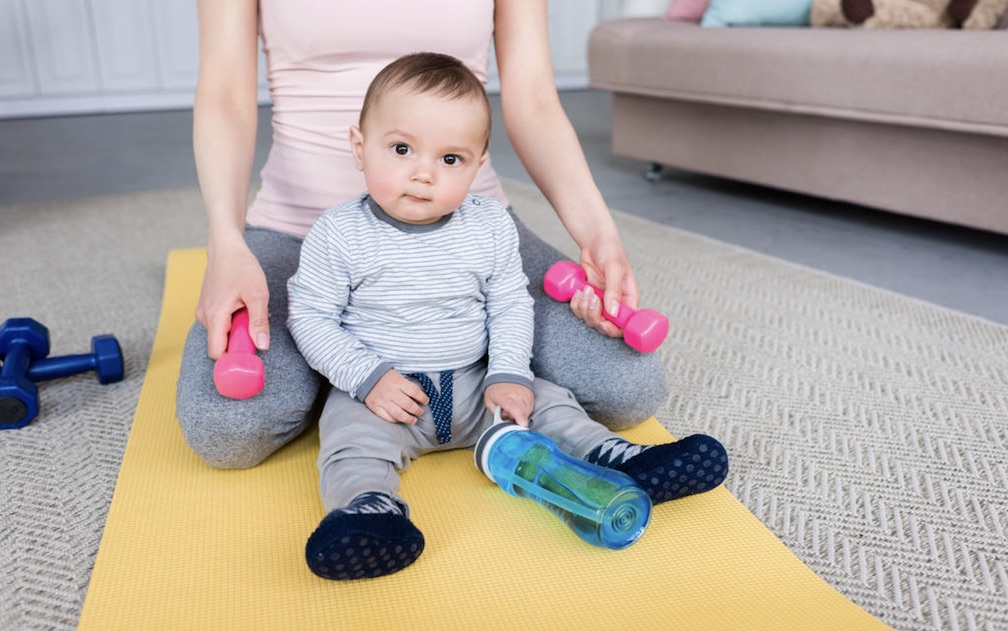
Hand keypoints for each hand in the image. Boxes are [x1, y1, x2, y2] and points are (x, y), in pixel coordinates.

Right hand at [195, 238, 269, 359]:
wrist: (226, 247)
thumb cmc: (241, 267)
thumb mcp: (257, 294)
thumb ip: (259, 322)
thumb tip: (262, 346)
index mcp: (215, 316)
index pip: (217, 353)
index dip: (233, 357)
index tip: (250, 351)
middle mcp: (204, 316)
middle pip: (220, 344)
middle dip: (239, 340)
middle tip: (253, 324)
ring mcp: (203, 312)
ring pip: (221, 333)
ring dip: (237, 328)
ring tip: (248, 310)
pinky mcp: (206, 307)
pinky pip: (220, 323)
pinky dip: (233, 320)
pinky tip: (241, 306)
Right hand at [365, 370, 428, 424]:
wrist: (366, 374)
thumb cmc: (386, 376)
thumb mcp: (398, 376)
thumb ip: (407, 386)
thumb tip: (419, 398)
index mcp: (398, 382)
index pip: (414, 392)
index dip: (422, 398)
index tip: (426, 401)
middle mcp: (391, 392)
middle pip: (408, 405)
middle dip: (417, 410)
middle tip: (420, 412)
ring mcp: (382, 400)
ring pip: (398, 414)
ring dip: (408, 419)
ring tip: (413, 420)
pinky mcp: (375, 406)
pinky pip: (386, 417)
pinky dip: (394, 420)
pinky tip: (399, 419)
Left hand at [484, 383, 533, 426]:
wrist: (506, 375)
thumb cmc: (497, 388)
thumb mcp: (489, 401)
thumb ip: (495, 413)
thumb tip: (501, 422)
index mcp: (504, 397)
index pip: (513, 408)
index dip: (518, 416)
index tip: (522, 423)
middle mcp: (516, 395)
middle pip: (522, 412)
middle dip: (516, 418)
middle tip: (508, 413)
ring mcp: (525, 395)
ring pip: (527, 411)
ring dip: (521, 414)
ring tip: (513, 408)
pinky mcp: (531, 395)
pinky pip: (531, 408)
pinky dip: (525, 410)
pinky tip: (519, 406)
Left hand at [568, 236, 640, 338]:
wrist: (595, 240)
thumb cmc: (610, 250)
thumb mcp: (614, 268)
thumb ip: (614, 290)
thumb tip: (613, 312)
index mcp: (629, 299)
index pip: (625, 324)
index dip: (614, 329)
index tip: (603, 322)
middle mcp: (616, 303)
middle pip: (605, 325)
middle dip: (595, 317)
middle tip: (591, 299)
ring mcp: (601, 302)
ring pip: (590, 319)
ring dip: (583, 308)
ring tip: (585, 289)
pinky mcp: (589, 298)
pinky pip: (580, 310)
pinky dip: (576, 304)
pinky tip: (577, 291)